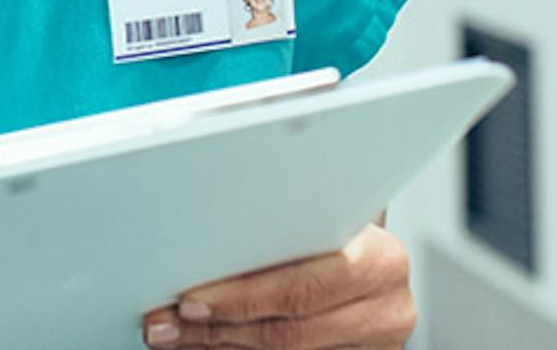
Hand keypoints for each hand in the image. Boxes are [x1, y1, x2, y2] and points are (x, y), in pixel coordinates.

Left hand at [136, 224, 414, 348]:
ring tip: (177, 335)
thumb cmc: (337, 232)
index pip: (301, 285)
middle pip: (290, 330)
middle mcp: (387, 307)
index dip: (240, 297)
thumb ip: (278, 232)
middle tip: (168, 323)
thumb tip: (195, 249)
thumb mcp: (317, 220)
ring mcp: (379, 343)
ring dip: (222, 345)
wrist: (373, 265)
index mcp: (380, 260)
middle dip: (219, 327)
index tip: (189, 299)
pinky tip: (209, 343)